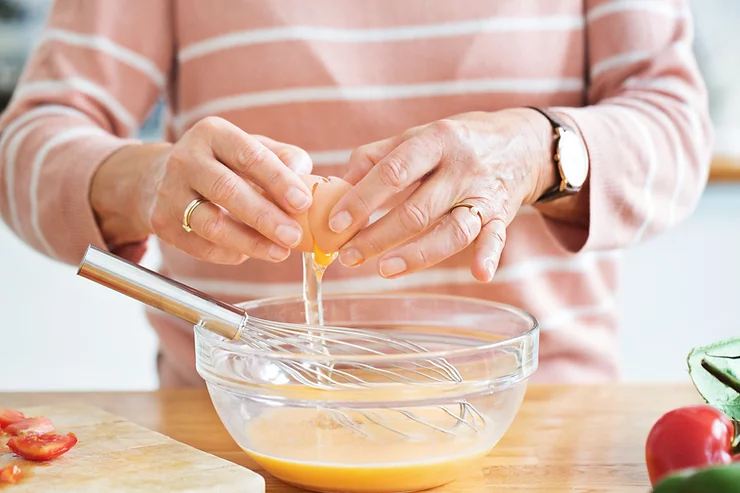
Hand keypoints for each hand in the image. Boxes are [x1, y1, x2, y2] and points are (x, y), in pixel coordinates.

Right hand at [91, 116, 313, 263]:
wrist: (160, 178)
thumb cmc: (223, 164)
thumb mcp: (252, 148)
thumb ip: (283, 157)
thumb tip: (302, 173)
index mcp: (213, 134)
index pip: (249, 155)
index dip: (278, 180)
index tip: (303, 203)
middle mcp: (185, 159)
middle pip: (227, 190)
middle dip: (265, 217)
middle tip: (294, 236)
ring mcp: (169, 192)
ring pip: (211, 223)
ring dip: (250, 242)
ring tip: (280, 252)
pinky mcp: (161, 222)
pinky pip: (200, 246)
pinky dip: (230, 253)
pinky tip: (250, 252)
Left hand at [327, 108, 556, 281]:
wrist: (520, 142)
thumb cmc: (456, 142)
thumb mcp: (418, 136)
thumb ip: (377, 156)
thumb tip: (338, 185)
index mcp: (436, 140)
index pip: (393, 172)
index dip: (362, 199)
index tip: (336, 223)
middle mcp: (462, 167)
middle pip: (417, 209)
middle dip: (378, 236)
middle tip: (348, 256)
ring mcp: (483, 193)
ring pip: (452, 230)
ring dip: (417, 254)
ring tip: (384, 270)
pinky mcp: (502, 215)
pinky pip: (497, 237)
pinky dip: (489, 256)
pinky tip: (479, 274)